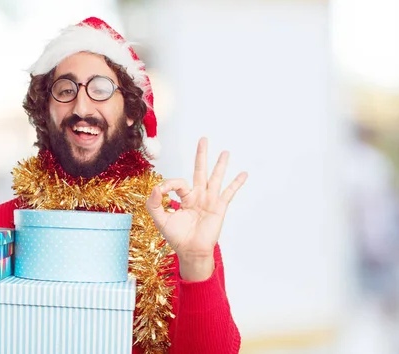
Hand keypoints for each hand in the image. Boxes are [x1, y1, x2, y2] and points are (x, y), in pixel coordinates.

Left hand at [145, 137, 247, 280]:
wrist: (191, 251)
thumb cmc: (177, 237)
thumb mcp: (160, 219)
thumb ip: (154, 203)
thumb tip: (156, 188)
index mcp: (184, 197)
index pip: (177, 182)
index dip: (168, 184)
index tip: (162, 191)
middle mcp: (198, 196)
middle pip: (199, 171)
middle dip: (201, 155)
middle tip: (203, 139)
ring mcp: (209, 200)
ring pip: (215, 178)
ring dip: (220, 165)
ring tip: (225, 152)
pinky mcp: (219, 207)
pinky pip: (229, 192)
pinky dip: (237, 183)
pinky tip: (244, 173)